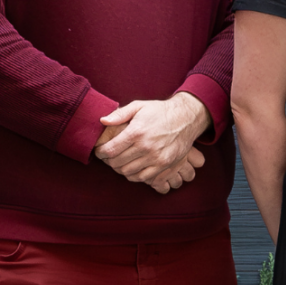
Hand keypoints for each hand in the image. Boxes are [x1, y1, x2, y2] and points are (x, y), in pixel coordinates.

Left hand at [94, 93, 210, 185]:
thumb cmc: (160, 111)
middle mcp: (146, 147)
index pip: (110, 150)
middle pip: (117, 163)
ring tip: (120, 162)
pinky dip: (134, 175)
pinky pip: (143, 178)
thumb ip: (119, 114)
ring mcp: (156, 158)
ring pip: (128, 172)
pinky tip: (133, 168)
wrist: (186, 118)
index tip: (99, 152)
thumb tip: (102, 121)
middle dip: (109, 161)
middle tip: (108, 158)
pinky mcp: (165, 166)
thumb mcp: (139, 106)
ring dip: (121, 169)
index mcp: (137, 132)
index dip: (101, 153)